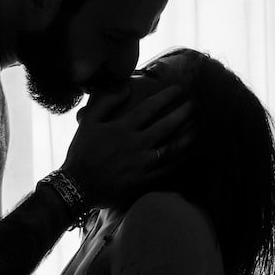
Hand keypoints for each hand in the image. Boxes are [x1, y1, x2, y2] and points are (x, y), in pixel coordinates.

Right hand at [62, 83, 197, 204]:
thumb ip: (106, 103)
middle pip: (165, 126)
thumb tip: (125, 87)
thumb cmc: (81, 154)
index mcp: (121, 129)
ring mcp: (141, 164)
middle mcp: (134, 145)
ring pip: (171, 148)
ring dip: (187, 136)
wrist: (76, 187)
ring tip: (198, 127)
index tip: (178, 90)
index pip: (149, 109)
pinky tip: (190, 152)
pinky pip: (168, 169)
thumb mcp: (88, 123)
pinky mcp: (144, 181)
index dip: (166, 97)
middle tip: (194, 106)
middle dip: (182, 114)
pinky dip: (181, 160)